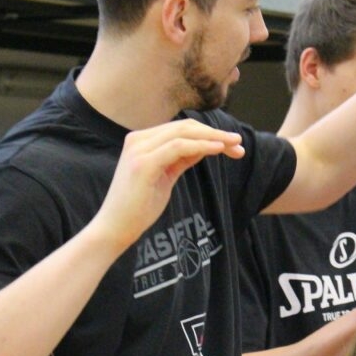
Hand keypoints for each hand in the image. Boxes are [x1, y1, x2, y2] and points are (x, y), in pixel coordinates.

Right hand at [93, 119, 244, 250]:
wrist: (116, 227)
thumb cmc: (140, 206)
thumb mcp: (165, 176)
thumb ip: (180, 159)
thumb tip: (203, 147)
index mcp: (142, 141)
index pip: (182, 129)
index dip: (209, 133)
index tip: (233, 144)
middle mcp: (138, 140)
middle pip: (185, 127)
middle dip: (215, 134)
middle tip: (239, 144)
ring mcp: (139, 150)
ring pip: (184, 133)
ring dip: (213, 138)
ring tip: (235, 145)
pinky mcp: (143, 163)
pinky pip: (178, 147)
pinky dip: (201, 145)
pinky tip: (218, 149)